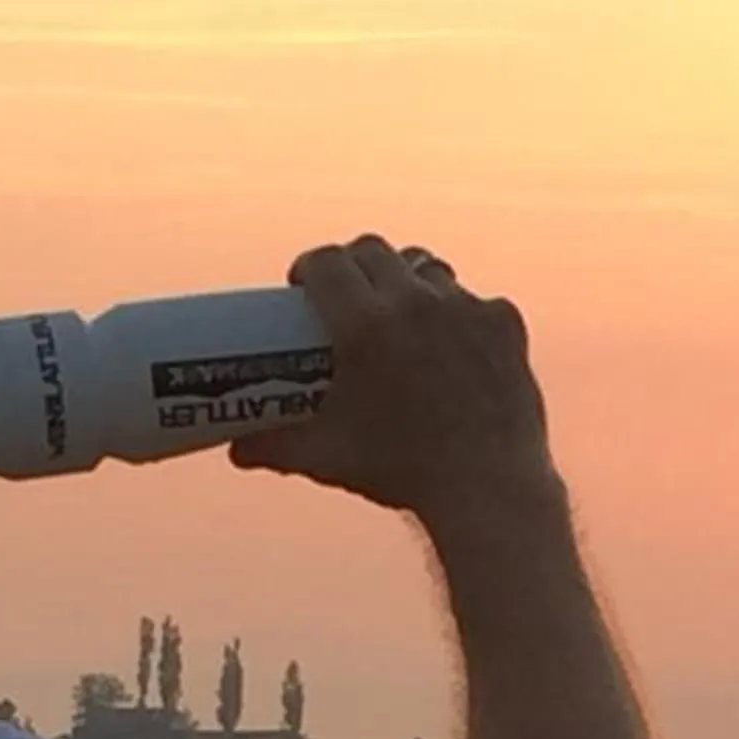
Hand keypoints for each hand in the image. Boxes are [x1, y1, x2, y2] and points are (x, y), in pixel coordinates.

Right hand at [229, 235, 561, 528]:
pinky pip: (475, 301)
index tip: (304, 285)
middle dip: (352, 265)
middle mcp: (415, 302)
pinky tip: (452, 342)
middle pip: (374, 251)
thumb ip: (275, 447)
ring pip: (426, 268)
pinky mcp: (503, 324)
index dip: (310, 267)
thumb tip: (235, 451)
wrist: (486, 487)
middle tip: (345, 296)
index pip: (327, 263)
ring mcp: (465, 308)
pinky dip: (458, 315)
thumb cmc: (401, 472)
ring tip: (398, 311)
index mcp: (365, 325)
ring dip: (405, 279)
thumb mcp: (327, 457)